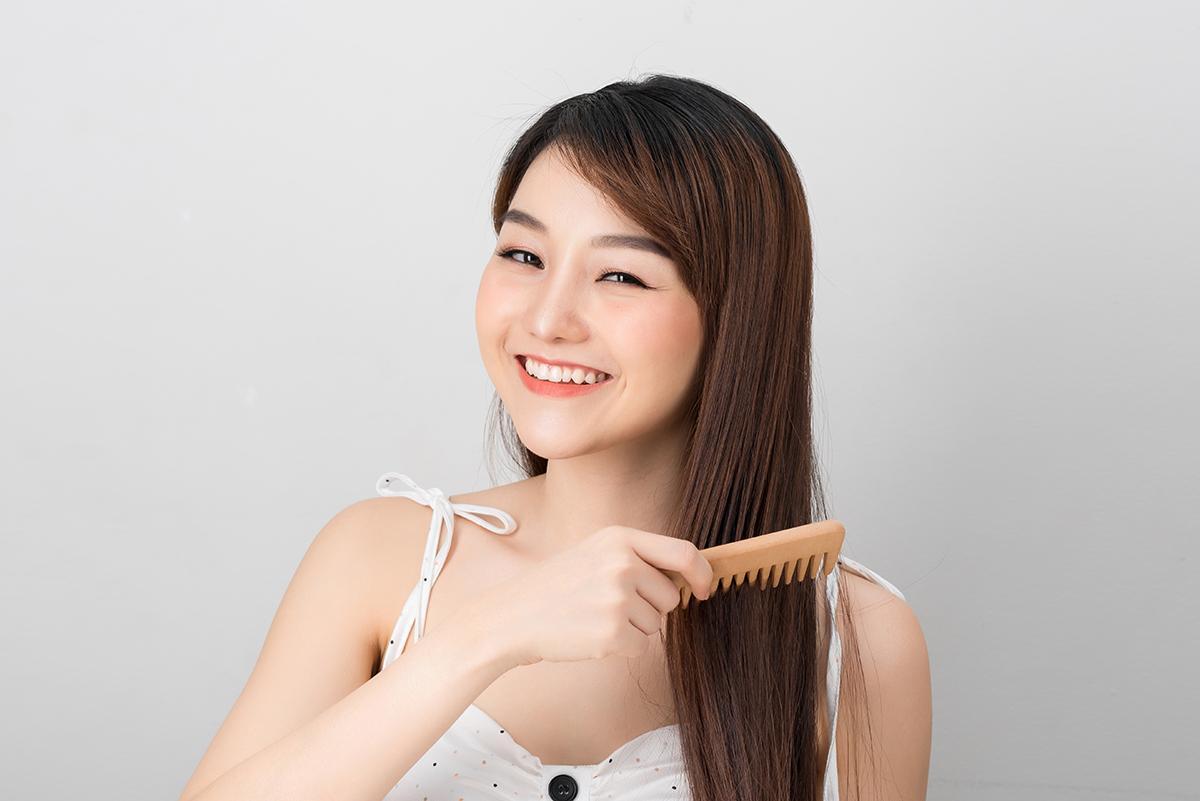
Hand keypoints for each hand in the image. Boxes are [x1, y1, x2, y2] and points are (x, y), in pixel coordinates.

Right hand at [460, 525, 713, 668]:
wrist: (514, 616)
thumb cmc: (557, 586)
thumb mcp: (595, 552)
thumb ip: (638, 557)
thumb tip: (687, 578)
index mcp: (620, 538)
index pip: (683, 553)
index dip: (701, 573)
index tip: (704, 589)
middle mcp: (622, 564)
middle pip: (670, 596)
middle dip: (650, 606)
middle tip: (609, 604)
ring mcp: (618, 599)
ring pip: (657, 624)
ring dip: (633, 628)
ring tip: (595, 617)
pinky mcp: (613, 634)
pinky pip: (641, 646)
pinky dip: (622, 647)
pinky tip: (592, 636)